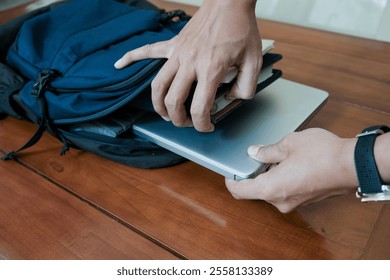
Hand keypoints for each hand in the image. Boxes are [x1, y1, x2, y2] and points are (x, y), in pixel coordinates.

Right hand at [115, 0, 261, 131]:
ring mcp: (178, 53)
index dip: (202, 124)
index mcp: (210, 69)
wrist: (229, 2)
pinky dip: (132, 58)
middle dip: (178, 119)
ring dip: (158, 104)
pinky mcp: (173, 44)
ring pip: (158, 85)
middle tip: (186, 123)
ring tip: (164, 113)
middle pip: (173, 101)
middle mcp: (190, 63)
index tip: (207, 126)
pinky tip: (120, 64)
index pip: (199, 108)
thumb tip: (233, 97)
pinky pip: (147, 51)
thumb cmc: (241, 28)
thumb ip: (247, 86)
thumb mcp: (254, 61)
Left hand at [225, 128, 357, 212]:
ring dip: (267, 175)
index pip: (239, 191)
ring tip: (273, 155)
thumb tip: (254, 153)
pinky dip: (280, 179)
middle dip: (252, 174)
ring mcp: (293, 203)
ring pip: (270, 190)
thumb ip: (267, 151)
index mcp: (270, 188)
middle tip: (253, 156)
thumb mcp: (288, 144)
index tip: (229, 171)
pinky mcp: (304, 200)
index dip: (230, 180)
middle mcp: (280, 201)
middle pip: (255, 191)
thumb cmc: (322, 154)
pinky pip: (284, 191)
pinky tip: (287, 162)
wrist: (353, 165)